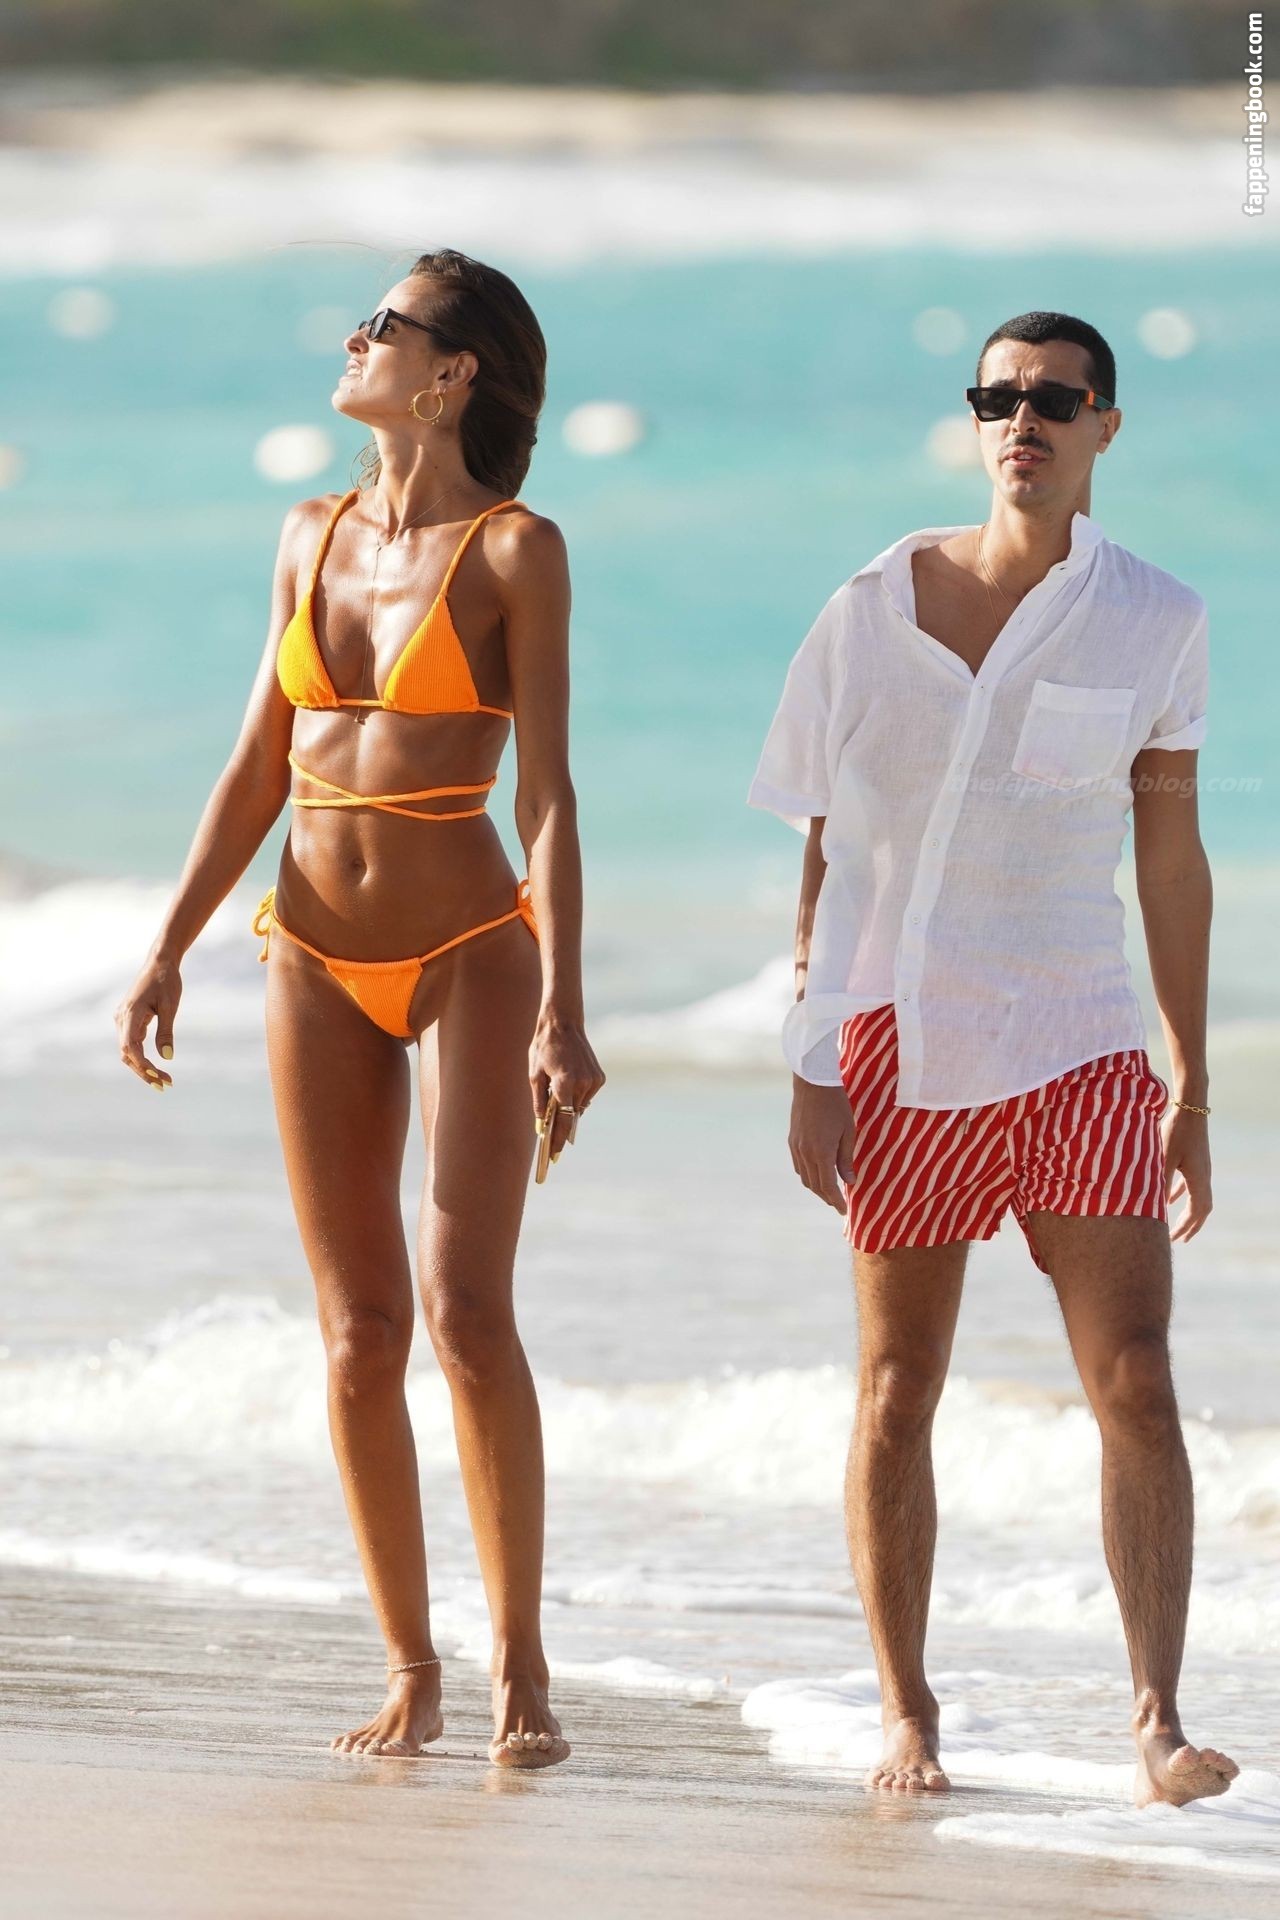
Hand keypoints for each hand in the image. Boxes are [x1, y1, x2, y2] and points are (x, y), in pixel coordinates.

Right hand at [115, 953, 181, 1090]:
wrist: (159, 962)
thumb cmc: (166, 981)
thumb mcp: (170, 1006)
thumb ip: (166, 1031)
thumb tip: (168, 1057)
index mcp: (130, 1013)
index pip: (130, 1047)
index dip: (142, 1064)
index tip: (158, 1075)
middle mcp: (121, 1018)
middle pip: (128, 1054)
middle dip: (145, 1071)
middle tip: (165, 1085)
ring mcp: (122, 1020)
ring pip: (128, 1051)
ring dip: (143, 1067)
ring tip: (163, 1080)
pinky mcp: (127, 1020)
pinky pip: (132, 1044)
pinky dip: (143, 1057)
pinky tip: (157, 1067)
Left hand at [530, 1012, 605, 1161]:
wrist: (564, 1023)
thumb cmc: (544, 1047)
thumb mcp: (534, 1074)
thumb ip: (539, 1100)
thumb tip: (542, 1123)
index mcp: (564, 1082)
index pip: (562, 1119)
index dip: (558, 1139)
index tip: (554, 1155)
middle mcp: (583, 1083)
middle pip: (571, 1115)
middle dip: (561, 1127)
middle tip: (551, 1142)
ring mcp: (594, 1081)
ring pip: (579, 1107)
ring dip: (568, 1108)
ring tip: (556, 1098)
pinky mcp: (599, 1078)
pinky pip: (586, 1096)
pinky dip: (577, 1097)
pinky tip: (568, 1085)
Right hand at [789, 1077, 855, 1211]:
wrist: (813, 1084)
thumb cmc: (837, 1106)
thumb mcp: (848, 1132)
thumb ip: (846, 1159)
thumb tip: (849, 1181)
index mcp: (822, 1153)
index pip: (828, 1186)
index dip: (836, 1201)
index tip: (843, 1211)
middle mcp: (806, 1154)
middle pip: (815, 1186)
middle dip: (827, 1197)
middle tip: (838, 1203)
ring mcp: (796, 1148)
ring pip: (805, 1178)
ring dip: (817, 1187)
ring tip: (829, 1190)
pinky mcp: (792, 1141)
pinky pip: (798, 1166)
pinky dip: (808, 1175)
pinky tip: (818, 1173)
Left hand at [1163, 1108, 1211, 1241]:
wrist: (1190, 1106)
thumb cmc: (1175, 1131)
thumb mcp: (1163, 1158)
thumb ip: (1160, 1183)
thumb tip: (1153, 1207)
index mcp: (1199, 1179)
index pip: (1196, 1212)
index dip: (1186, 1227)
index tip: (1174, 1239)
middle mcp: (1204, 1176)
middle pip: (1201, 1209)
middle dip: (1190, 1225)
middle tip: (1178, 1239)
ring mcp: (1202, 1168)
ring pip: (1198, 1197)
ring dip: (1188, 1212)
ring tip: (1176, 1225)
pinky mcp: (1196, 1159)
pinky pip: (1191, 1184)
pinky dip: (1181, 1194)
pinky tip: (1168, 1199)